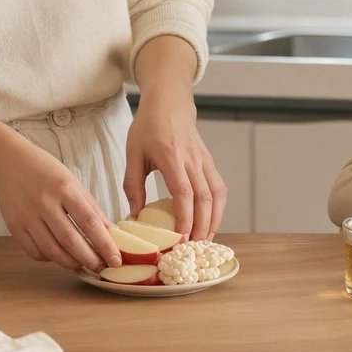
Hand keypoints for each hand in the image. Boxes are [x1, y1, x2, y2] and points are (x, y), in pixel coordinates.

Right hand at [0, 134, 120, 273]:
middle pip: (71, 240)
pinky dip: (51, 259)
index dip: (105, 244)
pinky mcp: (14, 226)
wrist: (8, 163)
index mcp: (64, 188)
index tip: (116, 260)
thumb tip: (111, 232)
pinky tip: (60, 256)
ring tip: (84, 265)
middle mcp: (45, 203)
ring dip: (72, 263)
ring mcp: (27, 216)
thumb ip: (91, 208)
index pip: (89, 222)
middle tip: (102, 268)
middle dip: (90, 260)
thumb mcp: (72, 182)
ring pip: (52, 251)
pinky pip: (35, 252)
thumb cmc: (45, 171)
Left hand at [124, 93, 226, 241]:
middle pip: (204, 198)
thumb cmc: (148, 127)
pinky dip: (218, 208)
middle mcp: (192, 159)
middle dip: (201, 227)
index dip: (185, 219)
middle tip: (192, 249)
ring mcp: (204, 160)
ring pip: (217, 195)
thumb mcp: (133, 153)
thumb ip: (133, 184)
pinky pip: (219, 188)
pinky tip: (210, 222)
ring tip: (204, 241)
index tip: (180, 240)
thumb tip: (135, 214)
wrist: (169, 102)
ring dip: (214, 220)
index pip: (184, 193)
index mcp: (171, 156)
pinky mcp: (209, 161)